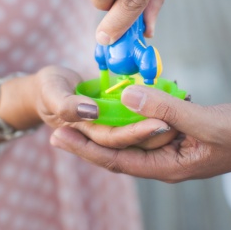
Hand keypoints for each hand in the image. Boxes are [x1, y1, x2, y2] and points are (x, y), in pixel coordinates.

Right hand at [34, 66, 175, 148]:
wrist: (45, 86)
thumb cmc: (45, 89)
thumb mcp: (52, 91)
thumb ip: (67, 104)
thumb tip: (92, 112)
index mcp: (87, 139)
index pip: (116, 143)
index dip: (137, 133)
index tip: (161, 123)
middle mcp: (103, 140)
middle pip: (134, 142)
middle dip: (156, 130)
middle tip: (181, 118)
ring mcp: (113, 131)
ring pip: (140, 131)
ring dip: (160, 120)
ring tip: (185, 106)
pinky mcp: (120, 120)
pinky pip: (139, 117)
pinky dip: (153, 110)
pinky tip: (176, 98)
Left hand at [49, 85, 230, 182]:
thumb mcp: (206, 122)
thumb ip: (166, 110)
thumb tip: (126, 97)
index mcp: (170, 167)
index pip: (118, 162)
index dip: (86, 150)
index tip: (57, 136)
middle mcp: (169, 161)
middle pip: (122, 151)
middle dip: (91, 138)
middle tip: (60, 122)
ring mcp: (177, 147)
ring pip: (137, 136)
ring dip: (113, 123)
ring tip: (86, 110)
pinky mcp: (186, 132)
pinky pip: (154, 123)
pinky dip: (139, 112)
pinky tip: (127, 99)